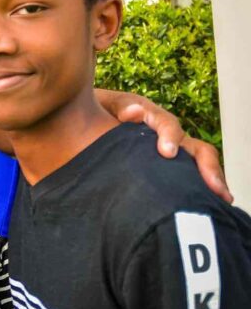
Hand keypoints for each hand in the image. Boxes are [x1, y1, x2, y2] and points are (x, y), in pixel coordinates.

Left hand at [98, 89, 231, 202]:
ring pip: (194, 165)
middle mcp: (166, 136)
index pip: (168, 125)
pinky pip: (184, 177)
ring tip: (220, 198)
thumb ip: (121, 106)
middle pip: (194, 149)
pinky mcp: (164, 168)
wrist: (88, 118)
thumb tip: (135, 113)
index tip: (167, 153)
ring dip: (207, 180)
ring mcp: (168, 153)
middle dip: (206, 167)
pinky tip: (206, 203)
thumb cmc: (101, 110)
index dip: (170, 137)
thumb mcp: (110, 104)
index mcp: (152, 118)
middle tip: (214, 186)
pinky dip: (195, 188)